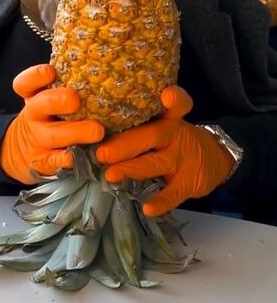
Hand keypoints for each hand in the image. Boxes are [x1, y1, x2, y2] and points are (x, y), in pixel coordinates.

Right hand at [0, 64, 104, 183]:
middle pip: (39, 105)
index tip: (50, 72)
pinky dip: (68, 160)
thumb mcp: (47, 98)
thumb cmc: (49, 116)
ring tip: (97, 131)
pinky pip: (55, 162)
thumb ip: (66, 84)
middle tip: (75, 100)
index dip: (35, 76)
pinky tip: (81, 157)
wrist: (22, 149)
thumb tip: (102, 60)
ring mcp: (39, 139)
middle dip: (57, 101)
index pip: (26, 83)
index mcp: (34, 96)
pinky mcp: (44, 162)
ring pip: (53, 135)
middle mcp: (34, 115)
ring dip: (75, 132)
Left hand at [95, 86, 234, 216]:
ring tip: (111, 176)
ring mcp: (181, 160)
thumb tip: (88, 124)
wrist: (214, 158)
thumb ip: (134, 120)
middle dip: (124, 145)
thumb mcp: (160, 122)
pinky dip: (160, 202)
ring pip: (155, 163)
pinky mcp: (188, 183)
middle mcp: (174, 135)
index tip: (167, 94)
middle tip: (101, 153)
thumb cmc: (171, 137)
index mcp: (167, 117)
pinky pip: (173, 194)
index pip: (177, 104)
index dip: (174, 99)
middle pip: (151, 136)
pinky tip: (147, 208)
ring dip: (132, 170)